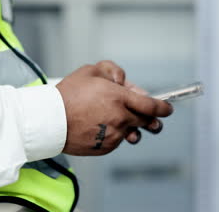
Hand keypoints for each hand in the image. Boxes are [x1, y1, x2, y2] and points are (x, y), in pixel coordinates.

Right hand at [56, 63, 172, 155]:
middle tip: (150, 119)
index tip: (167, 109)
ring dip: (131, 128)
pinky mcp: (106, 147)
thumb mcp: (90, 71)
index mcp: (120, 98)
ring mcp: (114, 135)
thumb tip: (123, 81)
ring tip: (121, 123)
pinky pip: (117, 140)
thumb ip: (112, 71)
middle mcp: (121, 118)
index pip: (152, 105)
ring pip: (132, 132)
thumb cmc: (68, 95)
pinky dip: (114, 134)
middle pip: (147, 121)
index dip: (163, 108)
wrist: (50, 121)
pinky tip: (100, 127)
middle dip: (151, 120)